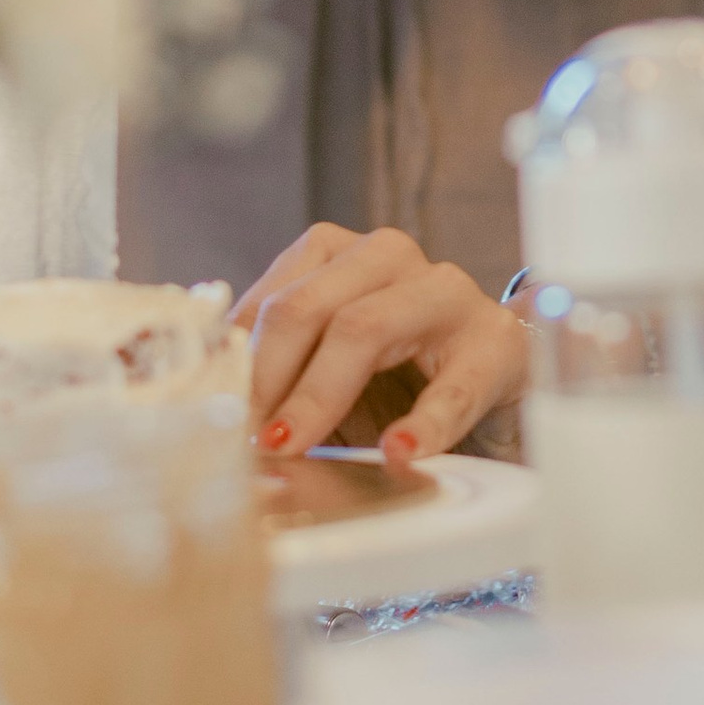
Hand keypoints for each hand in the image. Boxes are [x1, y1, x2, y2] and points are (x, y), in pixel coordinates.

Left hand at [234, 223, 527, 472]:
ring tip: (294, 443)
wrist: (495, 367)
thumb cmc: (399, 367)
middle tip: (249, 437)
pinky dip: (422, 423)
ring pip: (365, 327)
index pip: (274, 296)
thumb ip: (276, 367)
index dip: (239, 360)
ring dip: (319, 395)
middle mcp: (390, 258)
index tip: (217, 414)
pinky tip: (399, 450)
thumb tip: (208, 402)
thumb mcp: (329, 358)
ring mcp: (446, 294)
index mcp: (341, 254)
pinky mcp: (493, 343)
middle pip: (308, 307)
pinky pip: (453, 385)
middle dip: (268, 377)